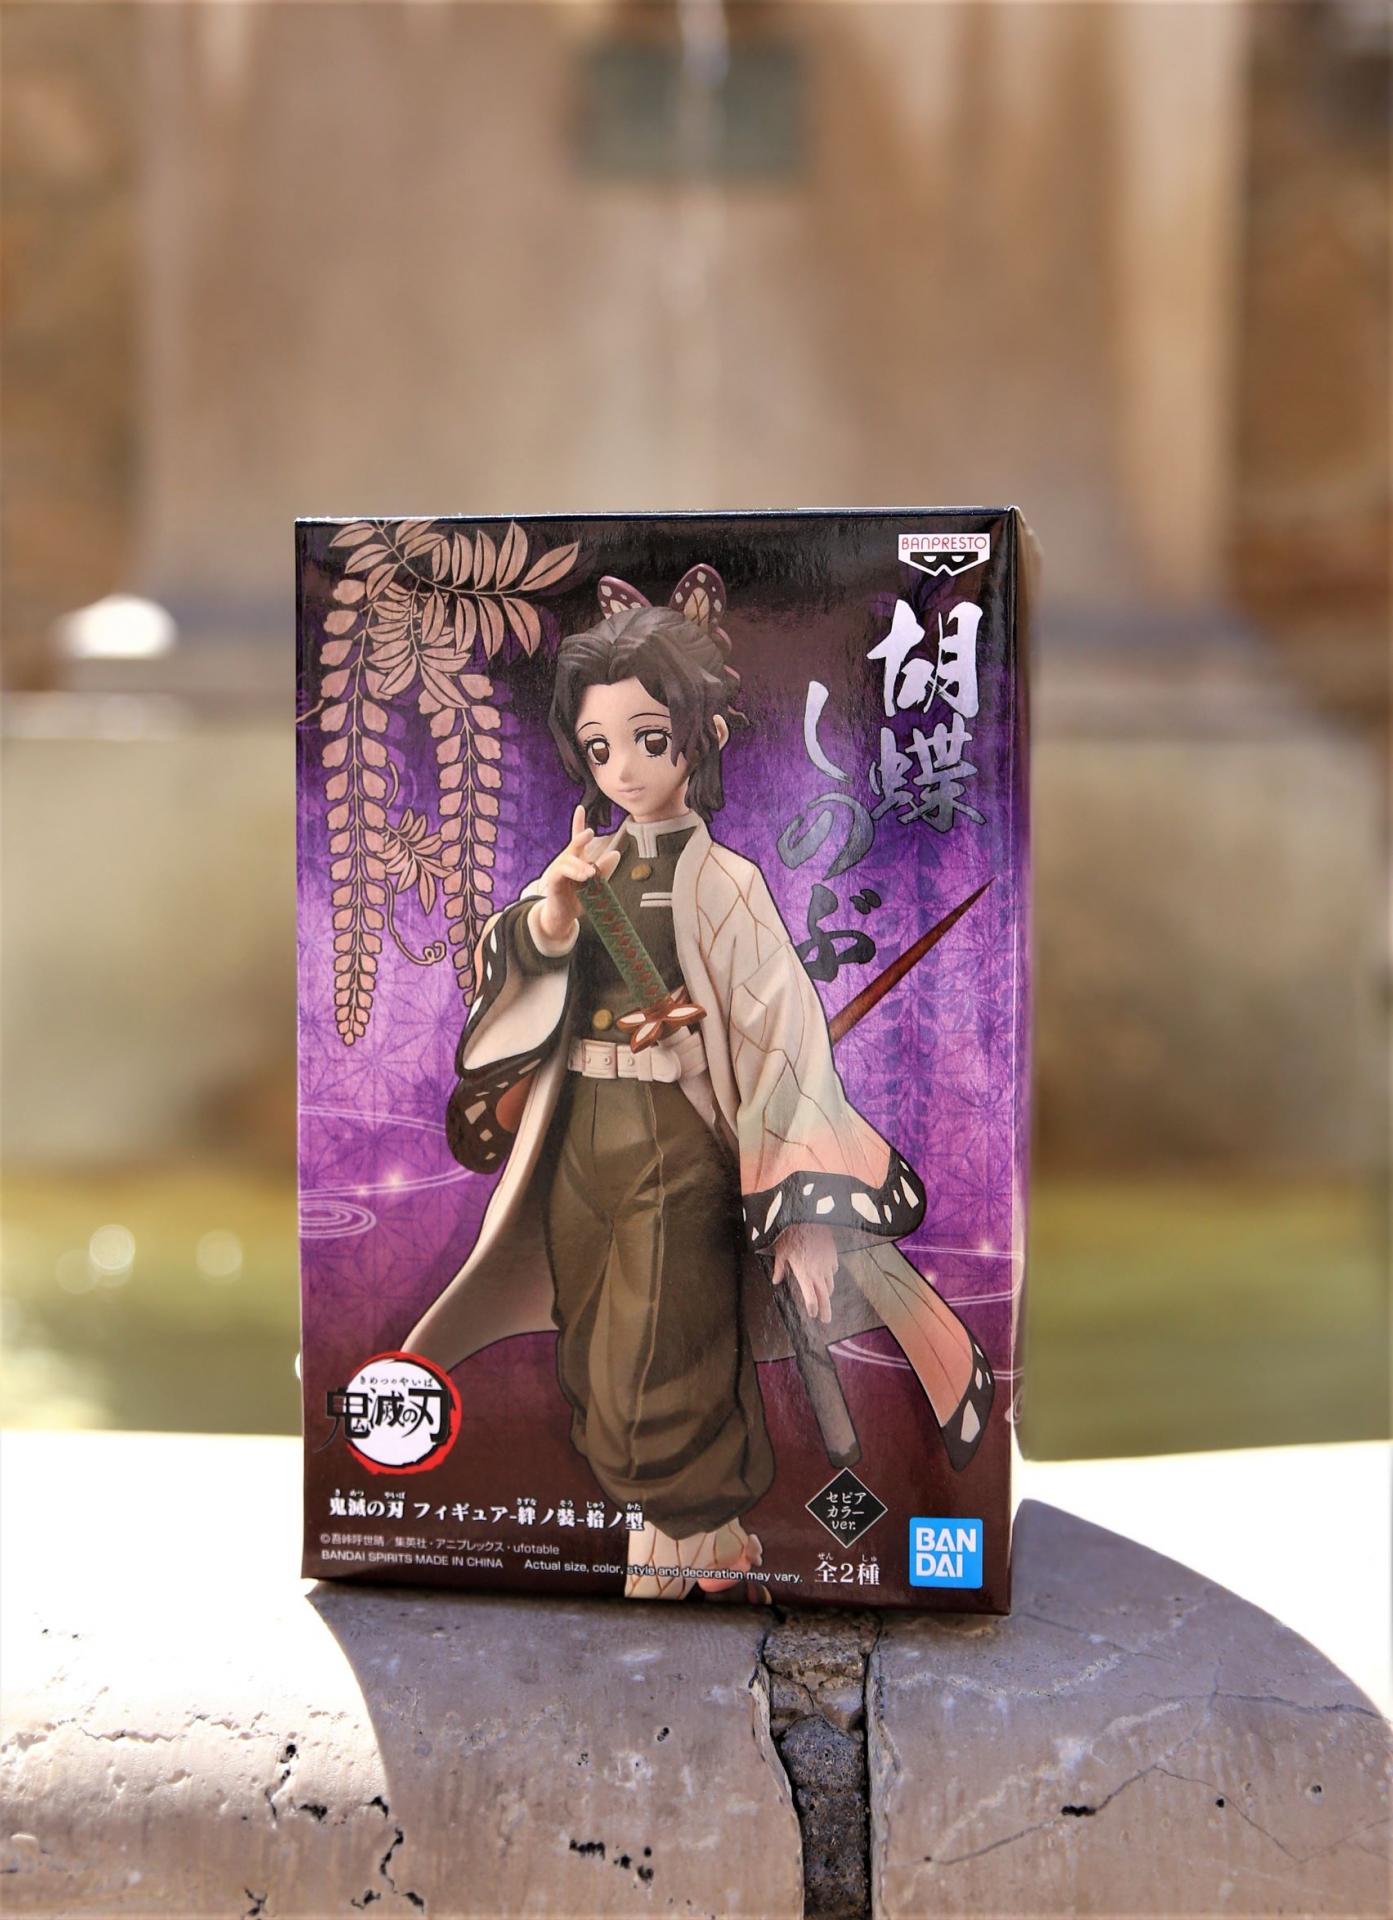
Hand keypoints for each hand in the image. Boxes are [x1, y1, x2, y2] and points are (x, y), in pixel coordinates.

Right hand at [533, 804, 620, 947]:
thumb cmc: (578, 899)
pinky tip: (583, 876)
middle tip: (590, 833)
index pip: (577, 838)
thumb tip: (616, 853)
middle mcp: (567, 860)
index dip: (578, 823)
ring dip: (581, 866)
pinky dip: (573, 873)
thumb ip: (604, 869)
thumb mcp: (596, 884)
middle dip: (581, 836)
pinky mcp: (553, 880)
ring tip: (591, 874)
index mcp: (577, 859)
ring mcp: (559, 869)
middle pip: (574, 844)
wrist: (563, 916)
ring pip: (570, 860)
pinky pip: (562, 872)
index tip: (580, 808)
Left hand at [771, 1222, 836, 1324]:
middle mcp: (818, 1272)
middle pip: (824, 1296)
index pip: (810, 1298)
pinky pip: (833, 1269)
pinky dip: (830, 1275)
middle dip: (825, 1310)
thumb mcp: (780, 1252)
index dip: (812, 1309)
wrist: (807, 1217)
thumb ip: (779, 1268)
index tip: (812, 1315)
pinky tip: (827, 1274)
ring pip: (830, 1283)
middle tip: (826, 1320)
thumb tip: (776, 1280)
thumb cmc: (790, 1234)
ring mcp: (827, 1263)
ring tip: (824, 1298)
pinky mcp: (833, 1255)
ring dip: (827, 1293)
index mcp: (804, 1274)